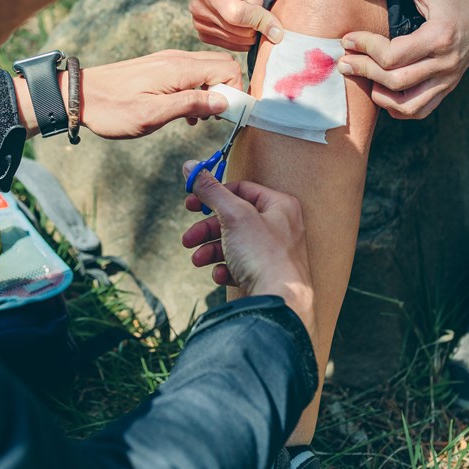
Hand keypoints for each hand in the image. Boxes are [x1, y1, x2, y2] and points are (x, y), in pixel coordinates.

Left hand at [76, 50, 241, 138]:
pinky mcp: (160, 68)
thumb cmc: (113, 109)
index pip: (228, 68)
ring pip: (207, 69)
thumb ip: (190, 104)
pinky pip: (191, 73)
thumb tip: (224, 101)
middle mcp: (177, 59)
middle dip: (227, 90)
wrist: (81, 96)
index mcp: (179, 68)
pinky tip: (185, 113)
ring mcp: (168, 61)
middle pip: (221, 64)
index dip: (236, 92)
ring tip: (199, 119)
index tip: (228, 116)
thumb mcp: (152, 114)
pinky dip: (197, 91)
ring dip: (212, 93)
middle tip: (215, 118)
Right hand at [181, 163, 313, 332]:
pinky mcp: (267, 275)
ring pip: (234, 245)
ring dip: (211, 251)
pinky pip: (241, 267)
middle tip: (188, 238)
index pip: (241, 190)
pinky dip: (226, 269)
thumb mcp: (233, 214)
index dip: (214, 195)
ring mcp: (275, 253)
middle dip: (207, 230)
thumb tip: (191, 167)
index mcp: (279, 206)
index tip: (191, 203)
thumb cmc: (264, 254)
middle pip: (234, 219)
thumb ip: (211, 190)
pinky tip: (220, 275)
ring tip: (197, 260)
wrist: (278, 301)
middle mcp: (280, 227)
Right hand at [190, 0, 302, 51]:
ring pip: (240, 41)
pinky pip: (235, 46)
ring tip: (247, 6)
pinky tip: (243, 18)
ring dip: (253, 28)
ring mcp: (199, 24)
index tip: (281, 27)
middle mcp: (198, 8)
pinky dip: (246, 35)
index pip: (237, 14)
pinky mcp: (204, 35)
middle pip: (240, 31)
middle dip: (258, 20)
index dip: (262, 20)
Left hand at [337, 0, 468, 118]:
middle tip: (345, 61)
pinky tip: (383, 91)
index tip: (348, 39)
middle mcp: (446, 63)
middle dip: (364, 71)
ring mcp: (448, 78)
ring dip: (379, 96)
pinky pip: (420, 110)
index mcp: (440, 36)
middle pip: (395, 81)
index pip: (393, 55)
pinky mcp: (448, 86)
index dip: (365, 48)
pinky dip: (397, 108)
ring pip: (407, 104)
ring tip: (363, 77)